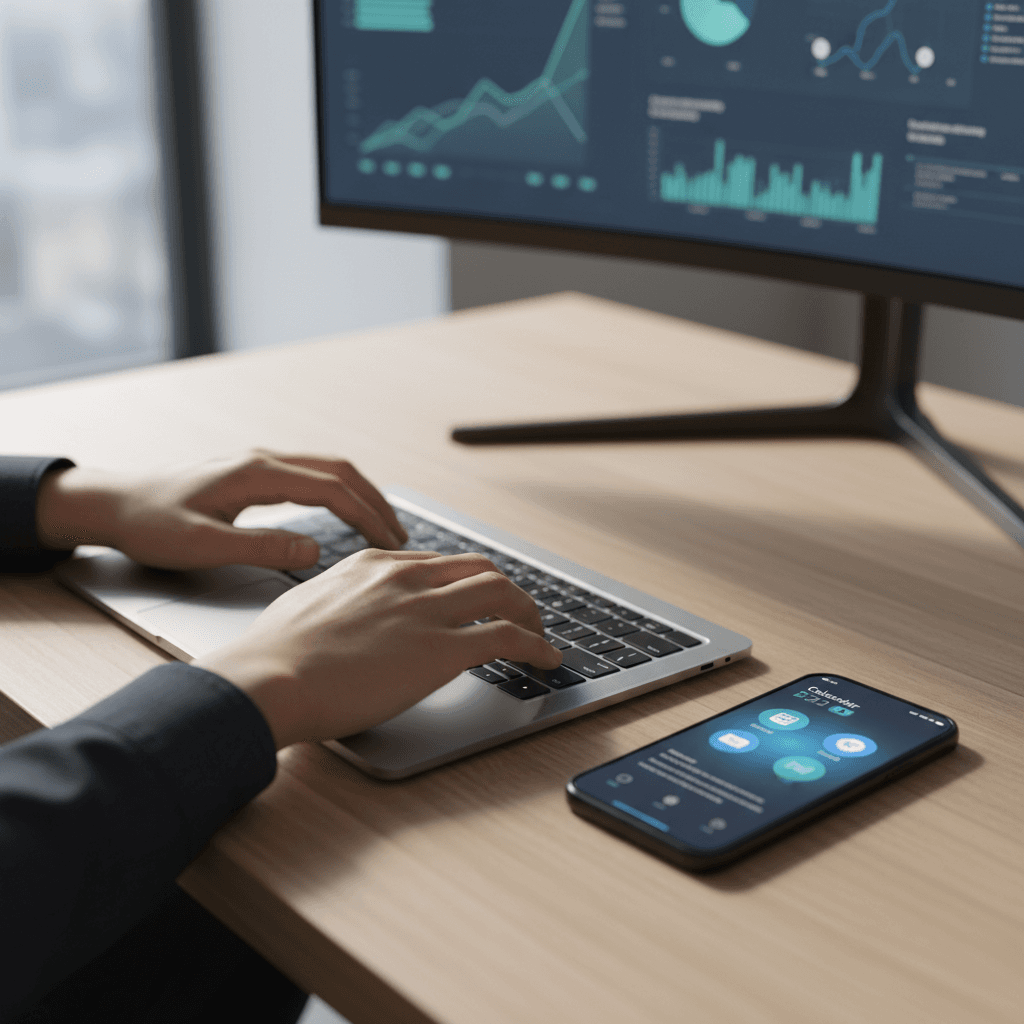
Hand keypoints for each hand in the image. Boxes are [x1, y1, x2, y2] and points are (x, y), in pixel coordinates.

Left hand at [35, 450, 407, 569]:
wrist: (116, 503)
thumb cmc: (152, 525)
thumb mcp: (202, 546)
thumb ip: (260, 548)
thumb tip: (314, 550)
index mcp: (256, 474)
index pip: (330, 488)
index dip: (366, 515)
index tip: (388, 543)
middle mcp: (264, 460)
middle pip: (339, 470)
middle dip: (376, 501)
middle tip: (400, 535)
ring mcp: (261, 463)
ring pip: (329, 469)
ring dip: (362, 494)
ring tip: (384, 525)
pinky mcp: (255, 473)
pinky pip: (313, 474)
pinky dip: (342, 491)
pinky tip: (347, 512)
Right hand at [196, 549, 560, 747]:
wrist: (269, 679)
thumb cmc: (274, 655)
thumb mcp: (307, 607)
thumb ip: (338, 604)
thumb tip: (343, 619)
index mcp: (372, 565)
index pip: (437, 563)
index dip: (464, 582)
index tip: (474, 598)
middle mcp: (405, 578)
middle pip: (479, 568)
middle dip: (506, 590)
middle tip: (518, 612)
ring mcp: (426, 610)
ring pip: (502, 593)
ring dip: (529, 614)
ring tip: (540, 635)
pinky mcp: (442, 648)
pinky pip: (507, 637)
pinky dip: (536, 646)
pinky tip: (546, 659)